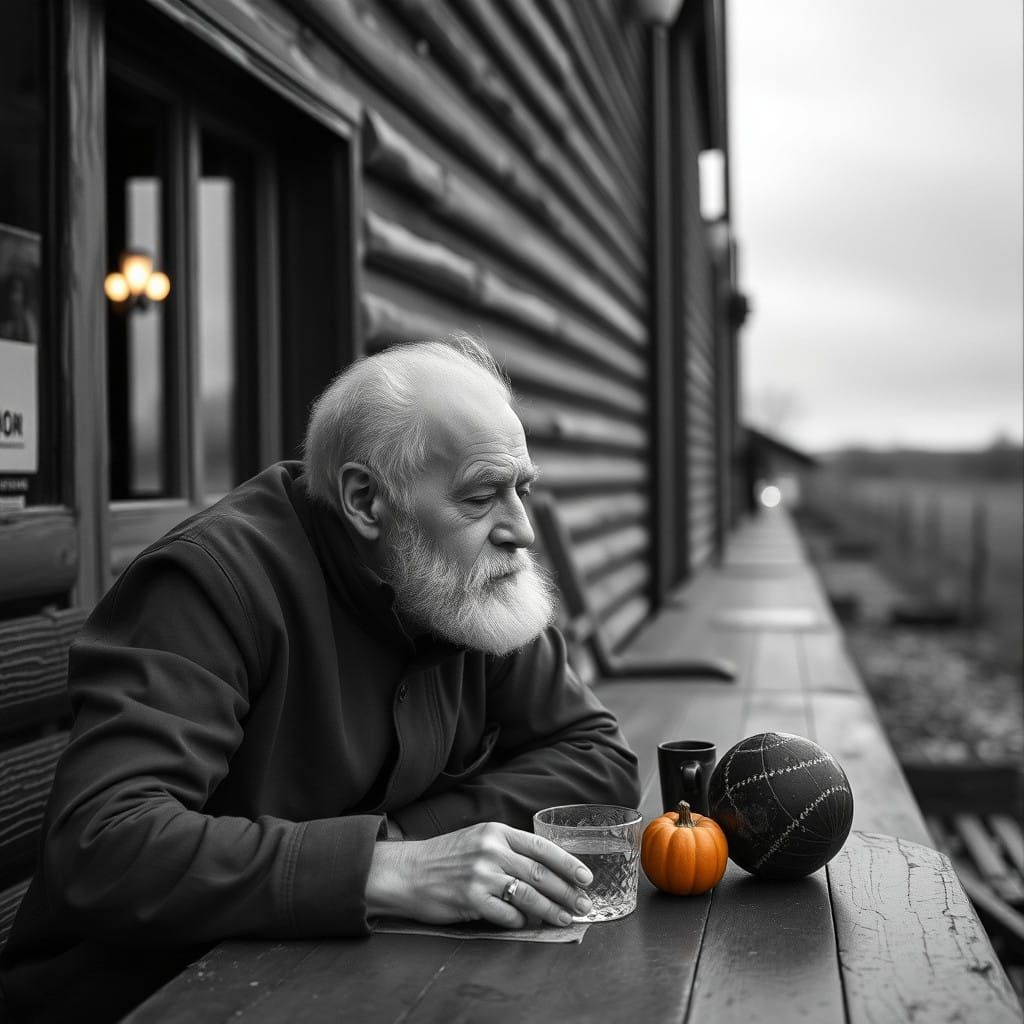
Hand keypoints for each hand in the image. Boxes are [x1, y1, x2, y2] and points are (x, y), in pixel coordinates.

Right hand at [366, 821, 593, 928]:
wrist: (407, 871)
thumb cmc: (445, 857)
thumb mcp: (478, 840)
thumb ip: (508, 849)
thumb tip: (545, 871)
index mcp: (496, 832)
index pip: (541, 846)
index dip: (568, 863)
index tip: (586, 877)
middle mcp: (491, 850)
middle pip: (540, 873)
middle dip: (566, 892)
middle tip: (584, 905)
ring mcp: (480, 874)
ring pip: (528, 895)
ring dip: (551, 910)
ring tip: (565, 918)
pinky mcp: (470, 899)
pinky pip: (507, 914)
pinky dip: (520, 921)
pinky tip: (527, 924)